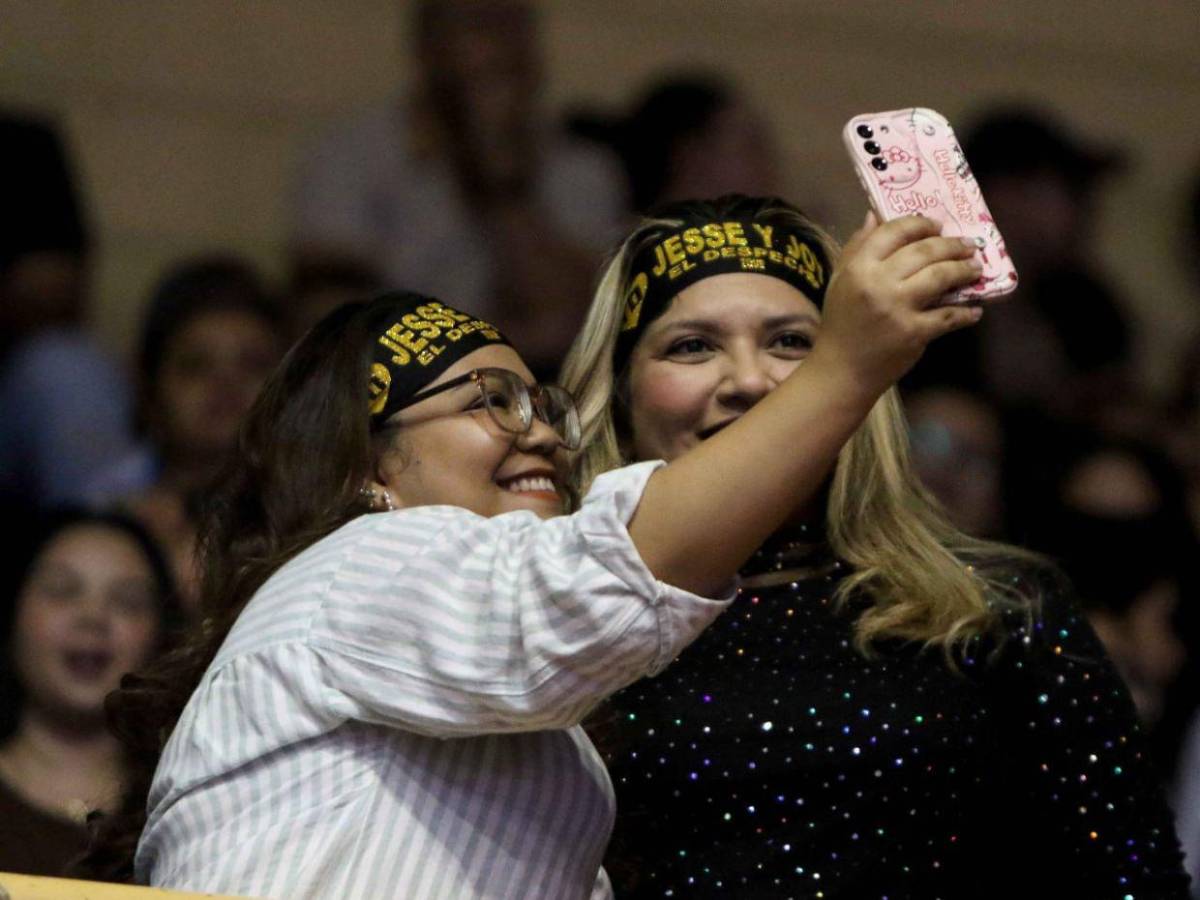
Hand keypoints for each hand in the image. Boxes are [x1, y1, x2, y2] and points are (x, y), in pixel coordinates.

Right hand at [811, 213, 982, 398]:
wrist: (842, 370)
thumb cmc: (841, 323)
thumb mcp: (840, 280)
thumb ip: (856, 247)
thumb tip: (874, 215)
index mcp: (859, 267)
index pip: (894, 232)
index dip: (920, 224)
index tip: (937, 225)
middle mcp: (879, 283)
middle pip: (924, 251)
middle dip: (952, 244)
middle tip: (968, 245)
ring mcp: (899, 308)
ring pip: (941, 276)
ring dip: (964, 270)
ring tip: (975, 268)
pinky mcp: (915, 332)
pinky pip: (948, 315)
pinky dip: (966, 312)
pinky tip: (974, 309)